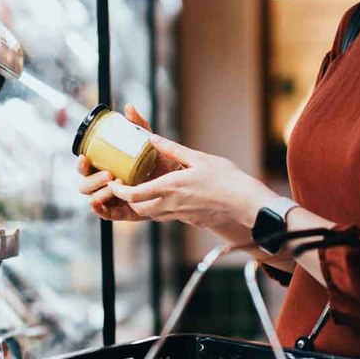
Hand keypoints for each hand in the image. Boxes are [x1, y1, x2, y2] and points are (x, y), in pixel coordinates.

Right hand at [77, 105, 180, 221]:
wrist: (180, 180)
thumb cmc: (160, 161)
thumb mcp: (148, 143)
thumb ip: (139, 126)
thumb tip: (129, 108)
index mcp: (106, 167)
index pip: (86, 167)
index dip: (81, 164)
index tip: (84, 157)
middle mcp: (106, 184)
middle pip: (85, 185)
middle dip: (92, 180)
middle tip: (108, 174)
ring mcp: (114, 199)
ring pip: (95, 199)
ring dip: (100, 192)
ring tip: (115, 185)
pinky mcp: (124, 212)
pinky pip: (108, 215)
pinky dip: (100, 210)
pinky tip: (97, 204)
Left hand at [106, 138, 277, 229]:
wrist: (245, 204)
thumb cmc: (225, 179)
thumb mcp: (198, 158)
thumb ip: (172, 149)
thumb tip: (152, 137)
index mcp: (170, 188)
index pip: (133, 195)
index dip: (119, 191)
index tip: (114, 182)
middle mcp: (171, 205)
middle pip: (139, 209)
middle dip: (128, 200)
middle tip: (126, 187)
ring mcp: (180, 216)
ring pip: (153, 215)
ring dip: (144, 205)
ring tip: (144, 191)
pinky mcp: (190, 221)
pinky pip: (169, 217)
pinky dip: (161, 209)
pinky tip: (169, 198)